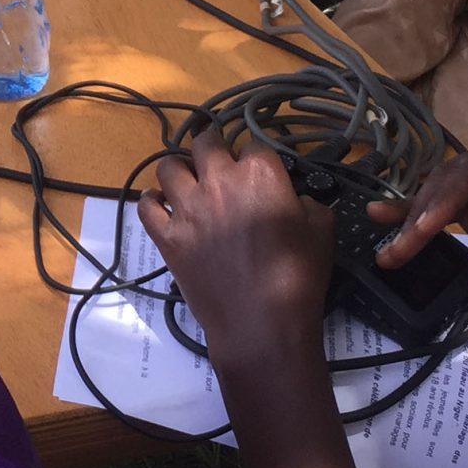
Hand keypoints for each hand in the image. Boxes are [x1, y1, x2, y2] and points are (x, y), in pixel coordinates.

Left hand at [140, 139, 336, 365]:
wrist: (261, 324)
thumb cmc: (298, 278)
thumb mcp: (322, 232)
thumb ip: (309, 203)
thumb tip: (295, 199)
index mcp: (259, 175)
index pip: (254, 146)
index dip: (258, 158)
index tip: (261, 173)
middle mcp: (218, 182)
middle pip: (205, 142)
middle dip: (214, 147)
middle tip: (220, 164)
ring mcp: (187, 208)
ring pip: (169, 166)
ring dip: (180, 169)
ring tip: (190, 182)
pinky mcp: (167, 236)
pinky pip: (146, 206)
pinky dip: (152, 202)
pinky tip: (162, 205)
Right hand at [370, 118, 467, 298]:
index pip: (465, 174)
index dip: (442, 199)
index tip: (424, 227)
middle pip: (443, 188)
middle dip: (419, 217)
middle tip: (401, 247)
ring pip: (434, 202)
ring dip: (407, 221)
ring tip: (382, 241)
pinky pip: (440, 216)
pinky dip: (413, 220)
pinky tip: (383, 221)